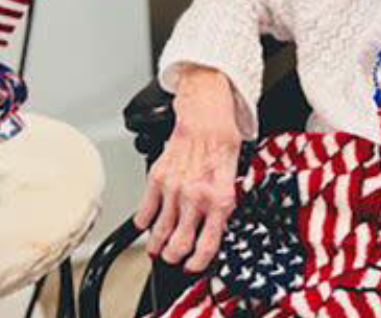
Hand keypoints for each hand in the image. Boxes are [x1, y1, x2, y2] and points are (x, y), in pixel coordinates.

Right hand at [133, 65, 242, 272]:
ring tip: (158, 248)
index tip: (194, 266)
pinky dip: (144, 220)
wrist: (205, 113)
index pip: (207, 244)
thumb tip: (216, 226)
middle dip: (175, 257)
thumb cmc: (223, 139)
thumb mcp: (236, 174)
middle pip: (180, 244)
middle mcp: (196, 197)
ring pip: (160, 231)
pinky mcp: (157, 178)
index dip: (198, 262)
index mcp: (220, 198)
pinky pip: (145, 209)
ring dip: (158, 244)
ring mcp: (174, 189)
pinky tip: (146, 224)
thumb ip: (225, 202)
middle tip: (174, 258)